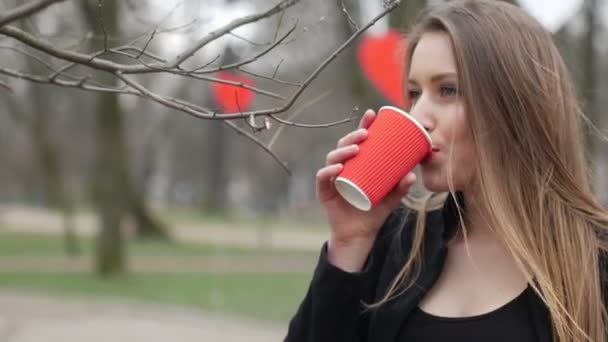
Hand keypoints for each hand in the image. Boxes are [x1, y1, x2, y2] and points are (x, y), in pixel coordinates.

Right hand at [316, 109, 416, 270]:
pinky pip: (323, 178)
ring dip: (342, 151)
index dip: (363, 126)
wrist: (360, 234)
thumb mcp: (390, 198)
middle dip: (353, 136)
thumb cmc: (373, 212)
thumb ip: (401, 188)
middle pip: (344, 145)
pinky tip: (338, 168)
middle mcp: (342, 167)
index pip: (358, 140)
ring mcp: (332, 178)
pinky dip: (328, 171)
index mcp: (356, 164)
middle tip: (366, 134)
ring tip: (355, 149)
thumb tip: (412, 174)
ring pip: (333, 158)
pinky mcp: (325, 191)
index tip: (372, 115)